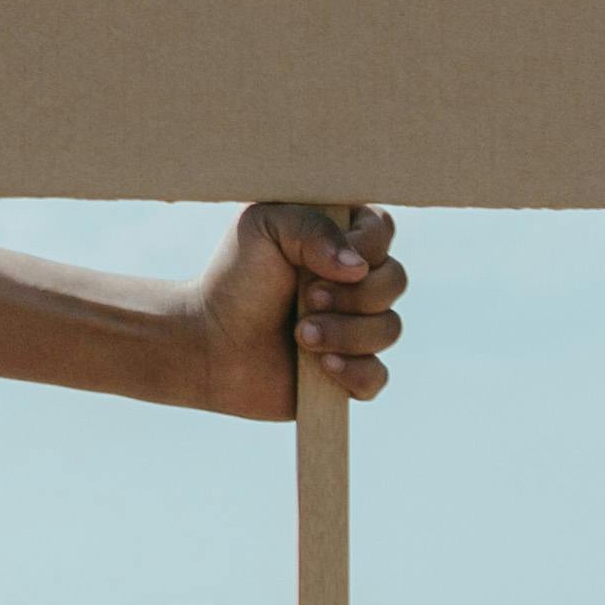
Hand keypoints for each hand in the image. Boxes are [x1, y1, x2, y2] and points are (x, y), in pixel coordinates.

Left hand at [185, 201, 403, 419]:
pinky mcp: (349, 372)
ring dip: (345, 333)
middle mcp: (355, 282)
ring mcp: (356, 328)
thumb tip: (358, 267)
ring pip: (389, 329)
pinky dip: (354, 372)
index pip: (383, 230)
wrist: (209, 341)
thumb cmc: (234, 277)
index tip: (320, 261)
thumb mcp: (262, 227)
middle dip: (353, 295)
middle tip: (307, 299)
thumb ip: (312, 228)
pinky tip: (321, 367)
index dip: (366, 246)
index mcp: (339, 238)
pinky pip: (377, 377)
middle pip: (395, 280)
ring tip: (300, 335)